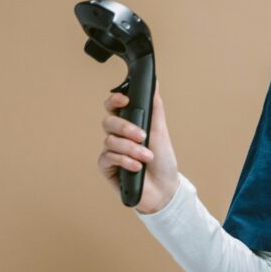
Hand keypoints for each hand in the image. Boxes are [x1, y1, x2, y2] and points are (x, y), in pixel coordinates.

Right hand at [97, 80, 180, 213]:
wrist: (164, 188)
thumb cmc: (163, 160)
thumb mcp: (161, 130)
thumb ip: (155, 107)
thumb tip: (154, 83)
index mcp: (129, 124)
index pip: (114, 106)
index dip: (115, 100)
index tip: (125, 100)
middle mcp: (118, 136)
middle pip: (108, 121)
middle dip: (126, 127)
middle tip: (142, 135)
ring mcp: (111, 151)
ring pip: (110, 140)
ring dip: (132, 149)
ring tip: (147, 157)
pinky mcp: (106, 167)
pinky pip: (108, 157)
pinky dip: (125, 160)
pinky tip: (136, 167)